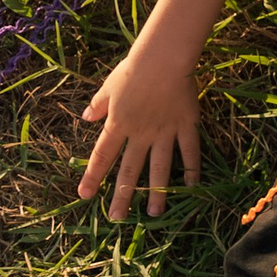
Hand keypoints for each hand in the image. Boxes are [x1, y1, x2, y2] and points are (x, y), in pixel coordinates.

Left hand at [78, 47, 201, 219]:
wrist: (163, 59)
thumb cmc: (133, 69)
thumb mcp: (109, 86)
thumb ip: (99, 105)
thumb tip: (86, 117)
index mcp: (119, 125)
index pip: (102, 156)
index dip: (93, 176)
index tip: (85, 195)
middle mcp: (140, 134)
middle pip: (130, 170)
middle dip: (122, 195)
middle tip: (117, 218)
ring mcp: (165, 132)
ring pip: (160, 168)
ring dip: (157, 192)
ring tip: (154, 214)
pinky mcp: (186, 125)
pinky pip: (189, 151)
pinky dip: (191, 168)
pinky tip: (191, 186)